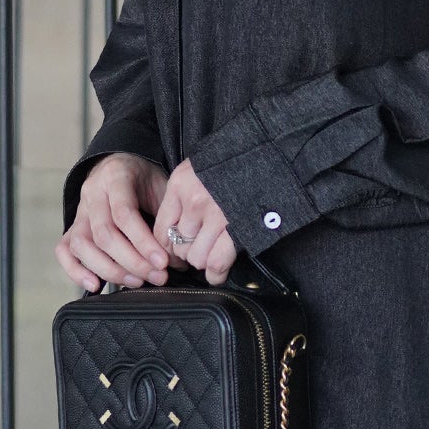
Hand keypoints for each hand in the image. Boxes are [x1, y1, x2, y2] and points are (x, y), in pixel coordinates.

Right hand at [55, 152, 171, 291]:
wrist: (123, 165)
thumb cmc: (146, 179)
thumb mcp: (162, 185)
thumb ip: (165, 216)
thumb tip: (176, 257)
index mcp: (116, 177)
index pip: (124, 214)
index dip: (143, 242)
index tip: (162, 262)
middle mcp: (92, 193)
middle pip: (104, 234)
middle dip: (132, 262)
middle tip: (157, 276)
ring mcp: (79, 210)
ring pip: (81, 245)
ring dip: (109, 270)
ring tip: (136, 282)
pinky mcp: (72, 226)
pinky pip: (64, 250)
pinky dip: (76, 271)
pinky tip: (95, 286)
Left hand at [151, 157, 238, 286]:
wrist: (267, 154)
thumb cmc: (233, 163)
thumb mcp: (198, 169)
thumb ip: (183, 194)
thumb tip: (174, 229)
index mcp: (180, 185)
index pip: (161, 229)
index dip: (169, 246)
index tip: (178, 248)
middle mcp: (194, 201)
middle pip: (178, 247)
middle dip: (188, 253)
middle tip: (200, 249)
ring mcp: (216, 216)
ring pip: (196, 258)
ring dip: (204, 261)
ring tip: (212, 254)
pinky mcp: (236, 228)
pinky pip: (217, 263)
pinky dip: (216, 274)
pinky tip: (217, 273)